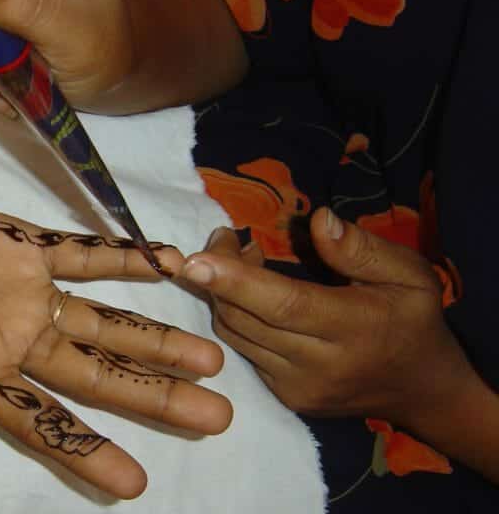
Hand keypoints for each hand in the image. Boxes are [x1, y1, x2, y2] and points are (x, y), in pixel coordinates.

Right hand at [0, 184, 228, 498]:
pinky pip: (86, 252)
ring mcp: (26, 292)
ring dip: (156, 336)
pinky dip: (127, 256)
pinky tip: (172, 262)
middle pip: (95, 375)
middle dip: (155, 396)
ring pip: (104, 319)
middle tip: (218, 417)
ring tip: (211, 356)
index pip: (37, 421)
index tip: (135, 485)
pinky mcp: (24, 243)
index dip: (83, 451)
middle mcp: (14, 338)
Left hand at [179, 208, 473, 429]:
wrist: (422, 391)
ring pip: (235, 336)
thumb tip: (317, 219)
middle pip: (245, 319)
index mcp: (354, 328)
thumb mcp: (411, 274)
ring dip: (223, 295)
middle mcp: (318, 364)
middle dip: (218, 275)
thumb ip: (362, 248)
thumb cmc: (414, 321)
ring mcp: (297, 387)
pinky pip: (244, 352)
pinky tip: (249, 294)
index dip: (234, 281)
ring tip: (239, 259)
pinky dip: (236, 318)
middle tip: (224, 237)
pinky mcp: (285, 397)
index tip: (194, 261)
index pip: (283, 304)